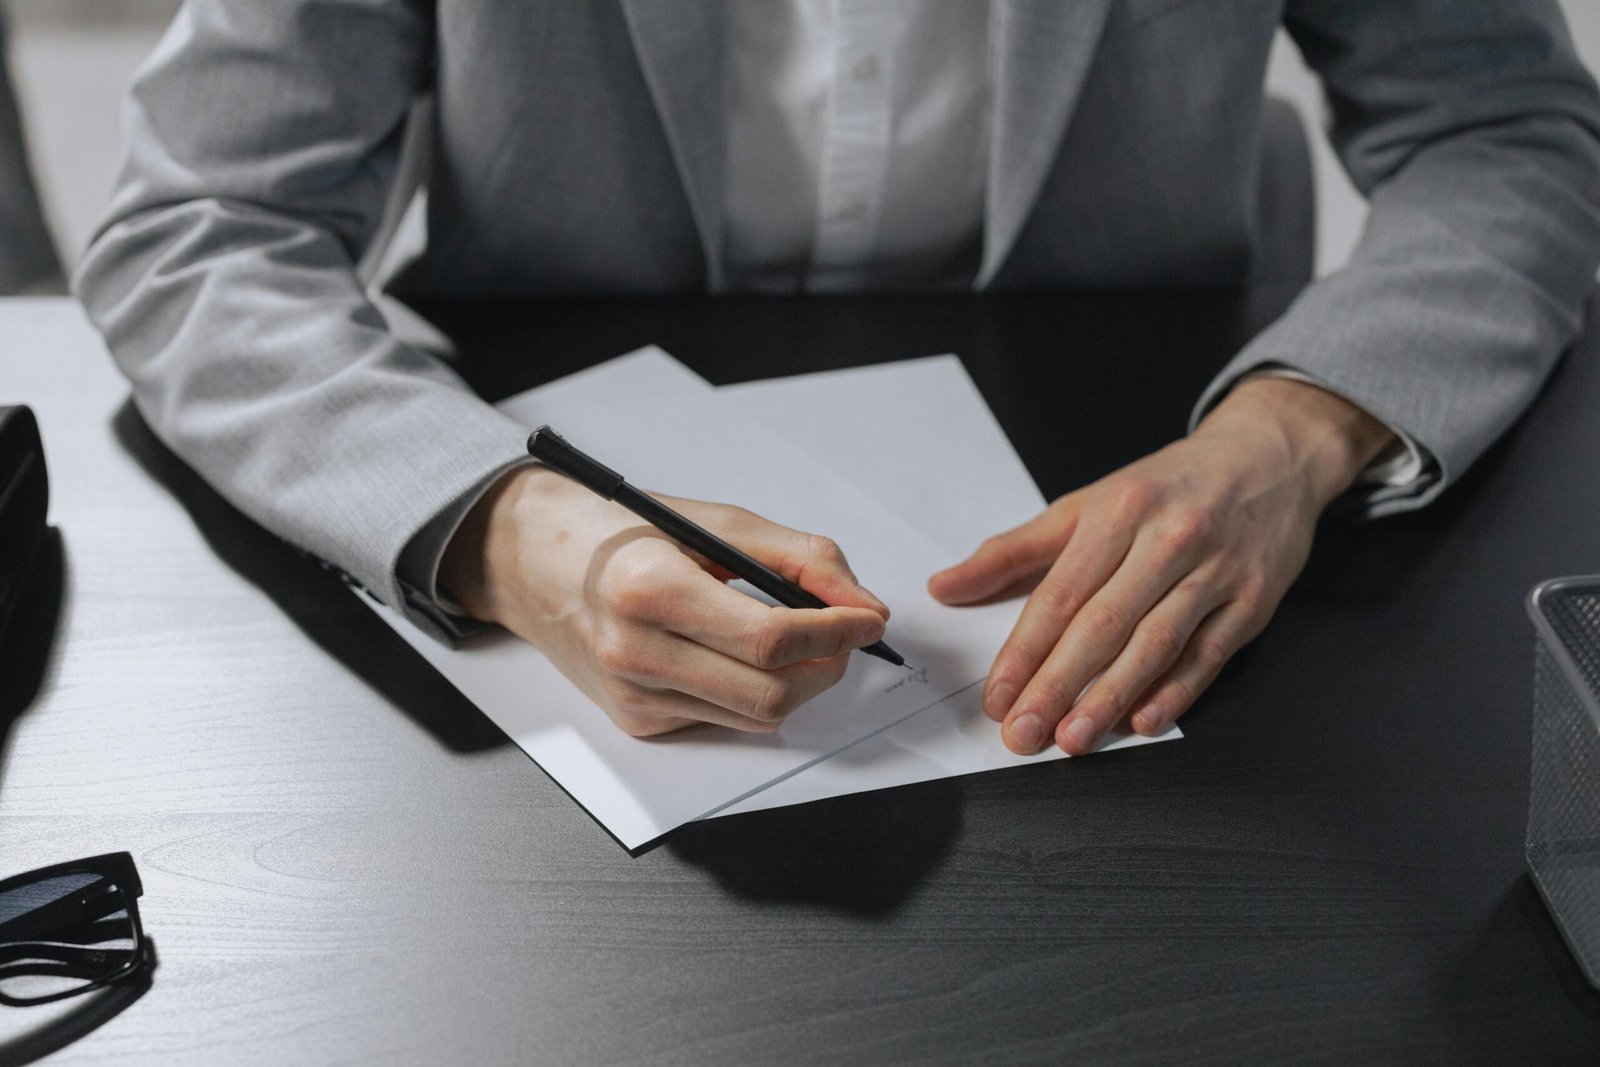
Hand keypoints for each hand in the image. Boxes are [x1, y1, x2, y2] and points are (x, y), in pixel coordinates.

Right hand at [439, 467, 888, 736]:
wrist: (530, 559)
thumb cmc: (619, 530)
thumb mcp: (714, 521)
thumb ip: (799, 559)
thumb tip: (862, 605)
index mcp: (650, 589)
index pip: (770, 639)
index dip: (836, 632)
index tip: (867, 618)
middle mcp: (635, 652)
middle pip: (771, 695)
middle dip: (827, 666)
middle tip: (842, 632)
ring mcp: (633, 696)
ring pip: (755, 718)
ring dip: (798, 684)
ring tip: (797, 640)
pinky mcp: (636, 721)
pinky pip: (723, 720)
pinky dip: (751, 692)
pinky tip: (738, 655)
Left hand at [929, 378, 1395, 754]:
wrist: (1270, 455)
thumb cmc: (1168, 487)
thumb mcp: (1087, 504)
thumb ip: (1013, 551)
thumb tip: (944, 587)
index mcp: (1117, 513)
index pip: (1060, 594)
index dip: (1025, 651)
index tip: (997, 695)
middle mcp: (1167, 539)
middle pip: (1103, 624)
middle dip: (1058, 685)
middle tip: (1023, 733)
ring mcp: (1215, 571)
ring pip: (1155, 643)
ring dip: (1111, 697)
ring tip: (1073, 738)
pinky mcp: (1254, 598)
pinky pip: (1209, 653)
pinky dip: (1176, 692)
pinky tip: (1142, 722)